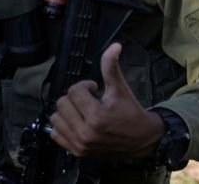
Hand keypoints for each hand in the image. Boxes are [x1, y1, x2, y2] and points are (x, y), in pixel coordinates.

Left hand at [49, 42, 163, 157]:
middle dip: (75, 98)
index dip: (84, 86)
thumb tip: (114, 46)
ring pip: (56, 118)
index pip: (74, 91)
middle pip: (63, 103)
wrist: (143, 140)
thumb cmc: (130, 113)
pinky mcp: (77, 152)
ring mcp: (81, 144)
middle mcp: (86, 132)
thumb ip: (111, 67)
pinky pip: (55, 134)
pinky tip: (76, 123)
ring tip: (81, 112)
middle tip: (89, 101)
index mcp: (97, 116)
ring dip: (66, 111)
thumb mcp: (120, 88)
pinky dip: (62, 127)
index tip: (94, 89)